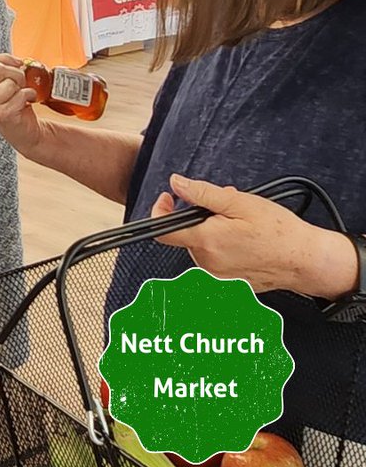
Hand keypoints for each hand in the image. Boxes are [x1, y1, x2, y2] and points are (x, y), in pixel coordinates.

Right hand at [0, 53, 42, 155]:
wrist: (24, 134)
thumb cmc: (17, 107)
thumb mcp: (7, 88)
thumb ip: (8, 73)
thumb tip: (20, 61)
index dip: (6, 57)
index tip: (19, 63)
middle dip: (16, 73)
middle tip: (22, 84)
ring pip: (9, 82)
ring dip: (23, 87)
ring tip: (23, 96)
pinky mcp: (2, 114)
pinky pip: (20, 95)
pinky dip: (30, 96)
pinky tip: (28, 103)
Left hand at [152, 174, 357, 297]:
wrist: (305, 261)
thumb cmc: (279, 232)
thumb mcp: (240, 203)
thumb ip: (202, 193)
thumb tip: (176, 183)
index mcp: (206, 242)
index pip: (162, 231)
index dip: (160, 211)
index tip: (169, 198)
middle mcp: (206, 263)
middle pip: (186, 235)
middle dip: (200, 218)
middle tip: (227, 209)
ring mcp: (216, 276)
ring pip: (201, 246)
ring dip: (212, 232)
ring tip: (240, 227)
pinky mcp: (226, 283)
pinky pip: (213, 260)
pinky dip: (222, 247)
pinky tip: (243, 243)